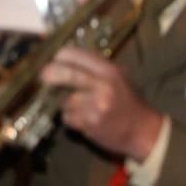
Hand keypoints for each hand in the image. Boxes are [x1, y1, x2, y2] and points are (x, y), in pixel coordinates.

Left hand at [39, 45, 163, 159]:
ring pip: (64, 100)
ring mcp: (95, 105)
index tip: (54, 60)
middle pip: (66, 73)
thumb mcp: (118, 78)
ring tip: (79, 107)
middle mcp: (103, 85)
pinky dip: (71, 119)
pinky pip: (68, 118)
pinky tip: (83, 120)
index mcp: (109, 71)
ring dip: (65, 104)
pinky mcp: (89, 122)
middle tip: (43, 76)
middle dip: (49, 74)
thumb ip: (95, 69)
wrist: (142, 130)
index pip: (76, 55)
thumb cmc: (128, 102)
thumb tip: (63, 60)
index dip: (60, 56)